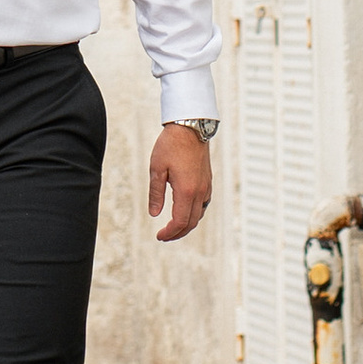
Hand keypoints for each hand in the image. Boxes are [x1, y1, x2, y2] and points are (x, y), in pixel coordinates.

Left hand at [149, 124, 211, 241]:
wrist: (190, 127)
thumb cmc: (171, 145)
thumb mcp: (156, 169)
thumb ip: (155, 193)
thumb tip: (154, 214)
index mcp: (186, 190)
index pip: (180, 222)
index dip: (169, 233)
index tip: (159, 236)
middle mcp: (199, 191)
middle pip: (191, 222)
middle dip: (178, 233)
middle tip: (164, 236)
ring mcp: (206, 186)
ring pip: (199, 215)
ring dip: (187, 225)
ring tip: (173, 227)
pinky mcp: (208, 181)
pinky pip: (204, 204)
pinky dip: (195, 213)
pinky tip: (186, 212)